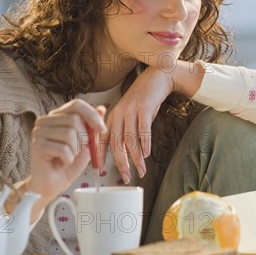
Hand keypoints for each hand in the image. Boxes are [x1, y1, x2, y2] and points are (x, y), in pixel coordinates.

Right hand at [27, 99, 106, 204]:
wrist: (51, 186)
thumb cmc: (66, 165)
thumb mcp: (85, 144)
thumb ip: (92, 127)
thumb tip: (102, 108)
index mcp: (56, 116)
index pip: (76, 104)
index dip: (92, 115)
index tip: (101, 129)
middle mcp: (45, 120)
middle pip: (75, 119)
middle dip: (84, 138)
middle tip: (78, 151)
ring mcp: (39, 132)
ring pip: (70, 133)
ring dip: (75, 151)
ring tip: (68, 158)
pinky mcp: (37, 145)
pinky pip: (63, 149)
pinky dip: (68, 159)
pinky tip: (61, 163)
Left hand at [100, 66, 173, 183]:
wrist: (156, 78)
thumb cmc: (144, 99)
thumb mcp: (130, 113)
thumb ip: (125, 130)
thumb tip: (124, 153)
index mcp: (113, 116)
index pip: (103, 139)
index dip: (100, 155)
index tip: (99, 170)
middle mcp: (119, 113)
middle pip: (116, 142)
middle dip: (121, 162)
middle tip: (126, 176)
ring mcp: (131, 110)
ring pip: (130, 139)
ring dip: (136, 157)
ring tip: (141, 170)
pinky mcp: (145, 108)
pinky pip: (144, 129)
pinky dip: (145, 143)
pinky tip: (147, 154)